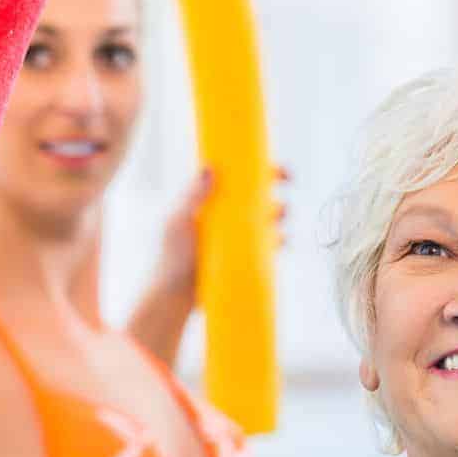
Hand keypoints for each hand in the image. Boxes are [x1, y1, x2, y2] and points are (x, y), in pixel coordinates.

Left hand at [148, 165, 290, 301]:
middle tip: (287, 180)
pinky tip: (281, 239)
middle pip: (257, 191)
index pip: (235, 175)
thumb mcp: (178, 223)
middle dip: (276, 182)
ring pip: (269, 216)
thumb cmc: (170, 257)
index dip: (253, 164)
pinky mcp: (248, 256)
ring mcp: (239, 236)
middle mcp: (227, 214)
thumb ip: (191, 197)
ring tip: (277, 215)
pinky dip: (281, 239)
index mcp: (210, 200)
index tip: (268, 160)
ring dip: (280, 210)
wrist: (177, 296)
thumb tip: (208, 169)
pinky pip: (272, 244)